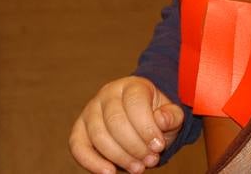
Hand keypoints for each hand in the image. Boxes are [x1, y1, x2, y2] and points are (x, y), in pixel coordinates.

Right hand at [68, 76, 184, 173]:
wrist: (141, 120)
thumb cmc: (156, 117)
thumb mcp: (171, 115)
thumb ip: (172, 116)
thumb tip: (161, 120)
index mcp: (131, 86)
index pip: (135, 103)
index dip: (147, 128)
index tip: (159, 146)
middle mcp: (107, 94)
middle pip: (115, 121)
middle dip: (134, 146)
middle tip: (150, 160)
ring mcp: (90, 111)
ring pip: (99, 135)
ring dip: (119, 157)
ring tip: (138, 168)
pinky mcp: (79, 130)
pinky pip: (78, 146)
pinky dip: (92, 162)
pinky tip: (109, 172)